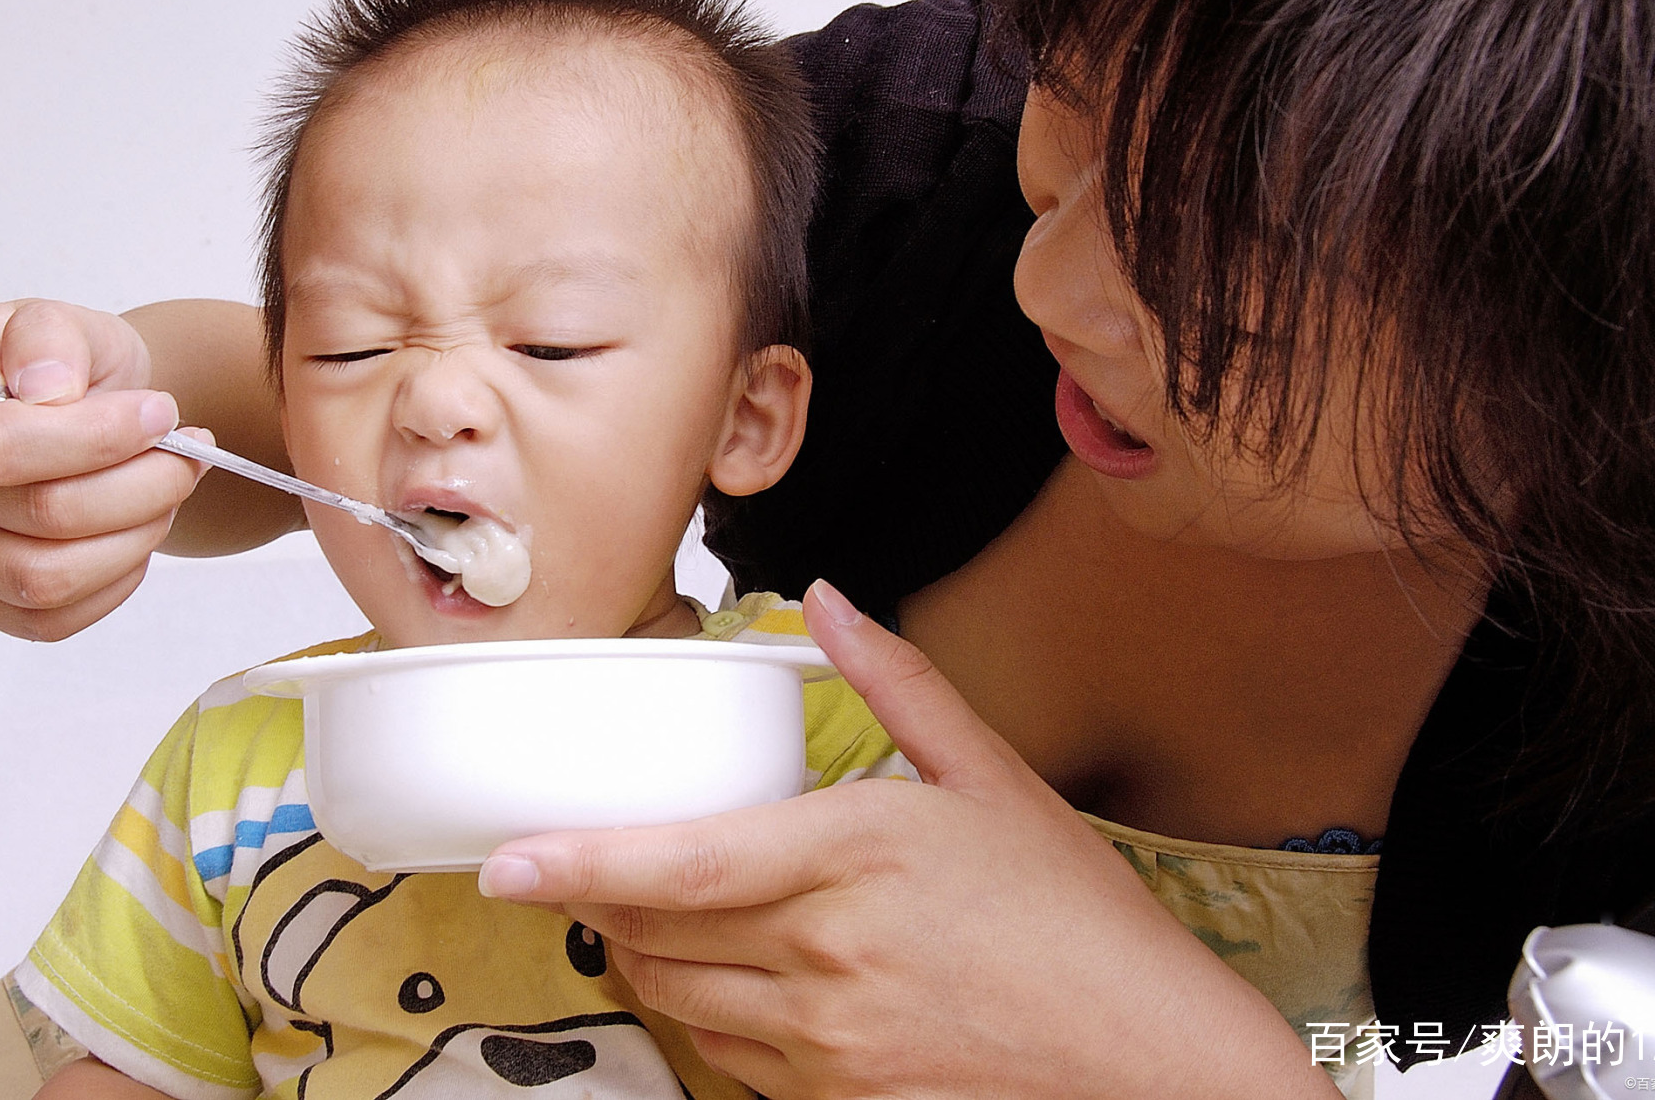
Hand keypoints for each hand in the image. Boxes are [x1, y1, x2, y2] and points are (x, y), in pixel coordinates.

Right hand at [0, 299, 206, 640]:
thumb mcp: (68, 320)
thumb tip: (46, 388)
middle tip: (189, 455)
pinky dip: (114, 583)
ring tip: (168, 493)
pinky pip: (47, 620)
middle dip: (143, 486)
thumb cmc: (71, 364)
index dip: (99, 439)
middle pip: (40, 515)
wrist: (83, 403)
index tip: (162, 413)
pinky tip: (136, 534)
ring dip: (136, 537)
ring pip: (45, 579)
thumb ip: (53, 337)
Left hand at [479, 581, 1336, 1098]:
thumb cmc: (1075, 918)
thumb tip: (826, 601)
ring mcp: (829, 1041)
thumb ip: (897, 681)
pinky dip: (708, 1016)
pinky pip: (732, 1060)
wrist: (1148, 1055)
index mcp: (853, 856)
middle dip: (601, 903)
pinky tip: (734, 980)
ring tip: (648, 916)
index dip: (575, 864)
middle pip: (655, 937)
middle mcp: (826, 954)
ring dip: (645, 959)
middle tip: (584, 867)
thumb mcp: (991, 777)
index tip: (506, 858)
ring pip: (681, 1002)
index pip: (676, 867)